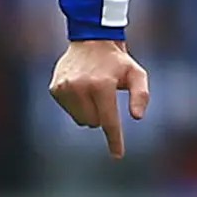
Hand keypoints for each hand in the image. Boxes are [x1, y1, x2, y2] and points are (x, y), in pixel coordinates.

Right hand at [49, 40, 149, 158]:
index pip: (109, 121)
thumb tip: (137, 117)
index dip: (114, 139)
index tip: (118, 155)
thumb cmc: (118, 62)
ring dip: (90, 112)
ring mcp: (65, 88)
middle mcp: (80, 87)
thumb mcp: (137, 74)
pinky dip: (78, 106)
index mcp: (102, 85)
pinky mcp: (55, 88)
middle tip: (106, 95)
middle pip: (94, 123)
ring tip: (94, 90)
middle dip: (103, 115)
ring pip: (81, 119)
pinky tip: (82, 88)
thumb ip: (141, 95)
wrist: (91, 40)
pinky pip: (70, 111)